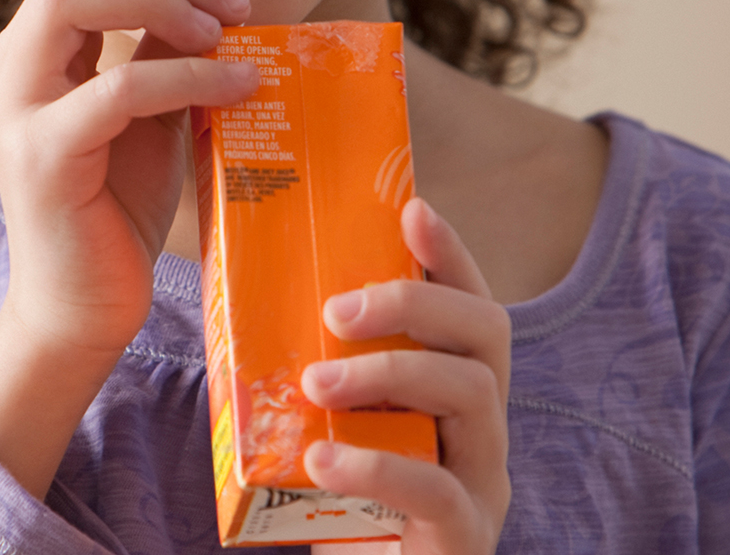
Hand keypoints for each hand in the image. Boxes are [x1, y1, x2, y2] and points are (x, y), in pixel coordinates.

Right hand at [0, 0, 257, 353]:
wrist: (84, 307)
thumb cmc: (119, 205)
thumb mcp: (150, 108)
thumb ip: (162, 48)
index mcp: (35, 47)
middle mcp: (12, 63)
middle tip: (239, 1)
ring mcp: (17, 106)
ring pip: (74, 1)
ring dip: (166, 3)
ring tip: (228, 33)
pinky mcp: (42, 154)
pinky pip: (118, 87)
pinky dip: (187, 75)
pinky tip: (240, 85)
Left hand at [301, 197, 510, 553]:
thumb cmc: (341, 490)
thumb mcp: (336, 412)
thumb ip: (320, 357)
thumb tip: (243, 280)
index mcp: (457, 380)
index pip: (470, 299)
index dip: (450, 252)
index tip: (412, 208)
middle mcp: (484, 421)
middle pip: (486, 332)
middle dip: (412, 304)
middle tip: (335, 310)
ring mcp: (485, 479)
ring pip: (473, 395)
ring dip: (388, 373)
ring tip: (316, 383)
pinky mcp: (467, 536)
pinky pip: (439, 488)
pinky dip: (378, 464)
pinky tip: (322, 458)